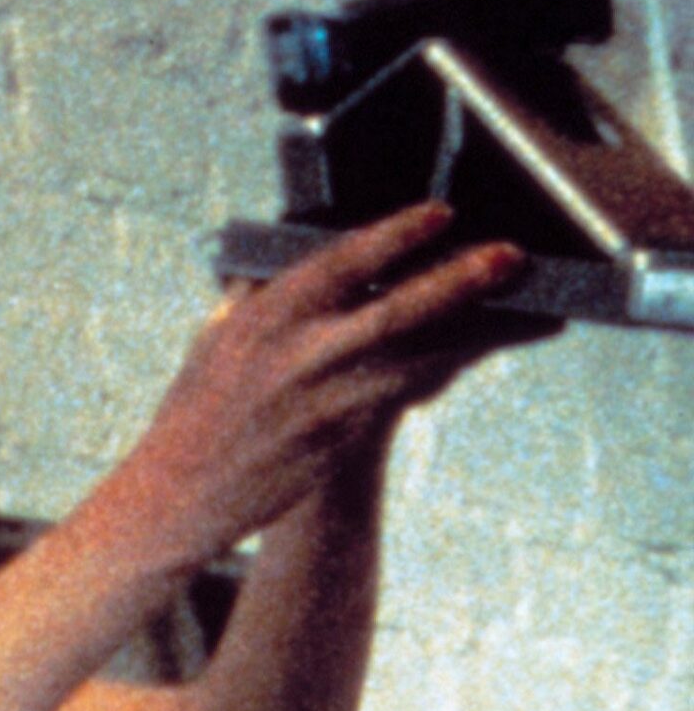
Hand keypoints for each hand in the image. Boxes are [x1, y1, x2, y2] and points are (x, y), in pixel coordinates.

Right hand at [119, 203, 545, 565]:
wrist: (178, 496)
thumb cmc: (193, 414)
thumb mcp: (214, 340)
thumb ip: (255, 296)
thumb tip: (287, 254)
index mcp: (262, 319)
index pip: (337, 265)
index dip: (393, 236)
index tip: (439, 214)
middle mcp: (298, 355)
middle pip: (395, 309)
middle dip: (458, 280)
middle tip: (509, 256)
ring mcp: (326, 401)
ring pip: (419, 358)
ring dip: (479, 333)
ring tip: (532, 312)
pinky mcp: (342, 440)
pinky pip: (405, 396)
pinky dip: (444, 370)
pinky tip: (478, 352)